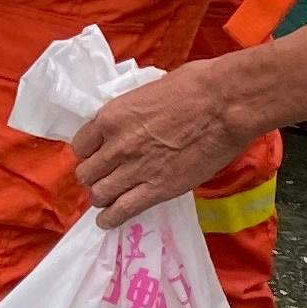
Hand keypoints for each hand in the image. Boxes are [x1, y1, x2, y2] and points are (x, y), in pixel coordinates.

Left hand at [70, 64, 257, 231]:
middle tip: (105, 176)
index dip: (90, 151)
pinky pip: (124, 210)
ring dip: (103, 196)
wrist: (226, 105)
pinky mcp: (158, 189)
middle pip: (87, 173)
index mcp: (112, 117)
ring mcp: (136, 170)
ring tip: (109, 198)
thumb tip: (133, 120)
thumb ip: (133, 112)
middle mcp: (117, 146)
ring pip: (100, 194)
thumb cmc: (195, 87)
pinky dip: (112, 218)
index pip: (80, 144)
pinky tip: (108, 221)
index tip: (98, 154)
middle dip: (94, 175)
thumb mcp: (149, 90)